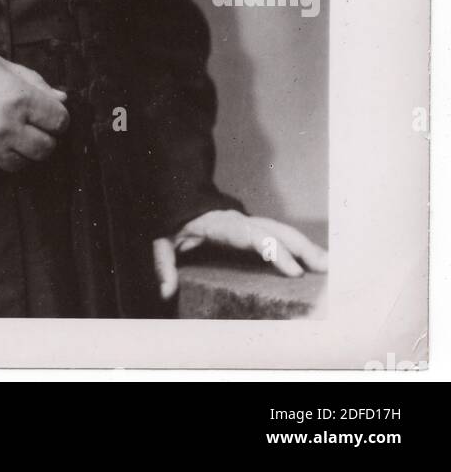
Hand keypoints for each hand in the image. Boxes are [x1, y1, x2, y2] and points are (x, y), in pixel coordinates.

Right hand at [0, 50, 69, 173]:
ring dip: (20, 151)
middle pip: (46, 148)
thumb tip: (61, 97)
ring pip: (23, 163)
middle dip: (43, 138)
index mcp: (18, 98)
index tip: (48, 115)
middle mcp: (7, 127)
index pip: (59, 120)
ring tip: (6, 135)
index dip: (57, 117)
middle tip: (31, 128)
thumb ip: (34, 81)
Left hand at [152, 210, 328, 299]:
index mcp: (222, 224)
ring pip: (282, 230)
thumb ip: (163, 264)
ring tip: (330, 267)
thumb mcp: (162, 240)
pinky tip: (315, 261)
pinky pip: (279, 235)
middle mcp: (240, 220)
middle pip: (276, 230)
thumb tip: (166, 292)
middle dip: (302, 248)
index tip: (294, 272)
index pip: (254, 235)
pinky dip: (299, 246)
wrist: (177, 201)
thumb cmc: (173, 222)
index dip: (275, 252)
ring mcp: (249, 222)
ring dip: (307, 246)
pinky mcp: (253, 228)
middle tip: (326, 269)